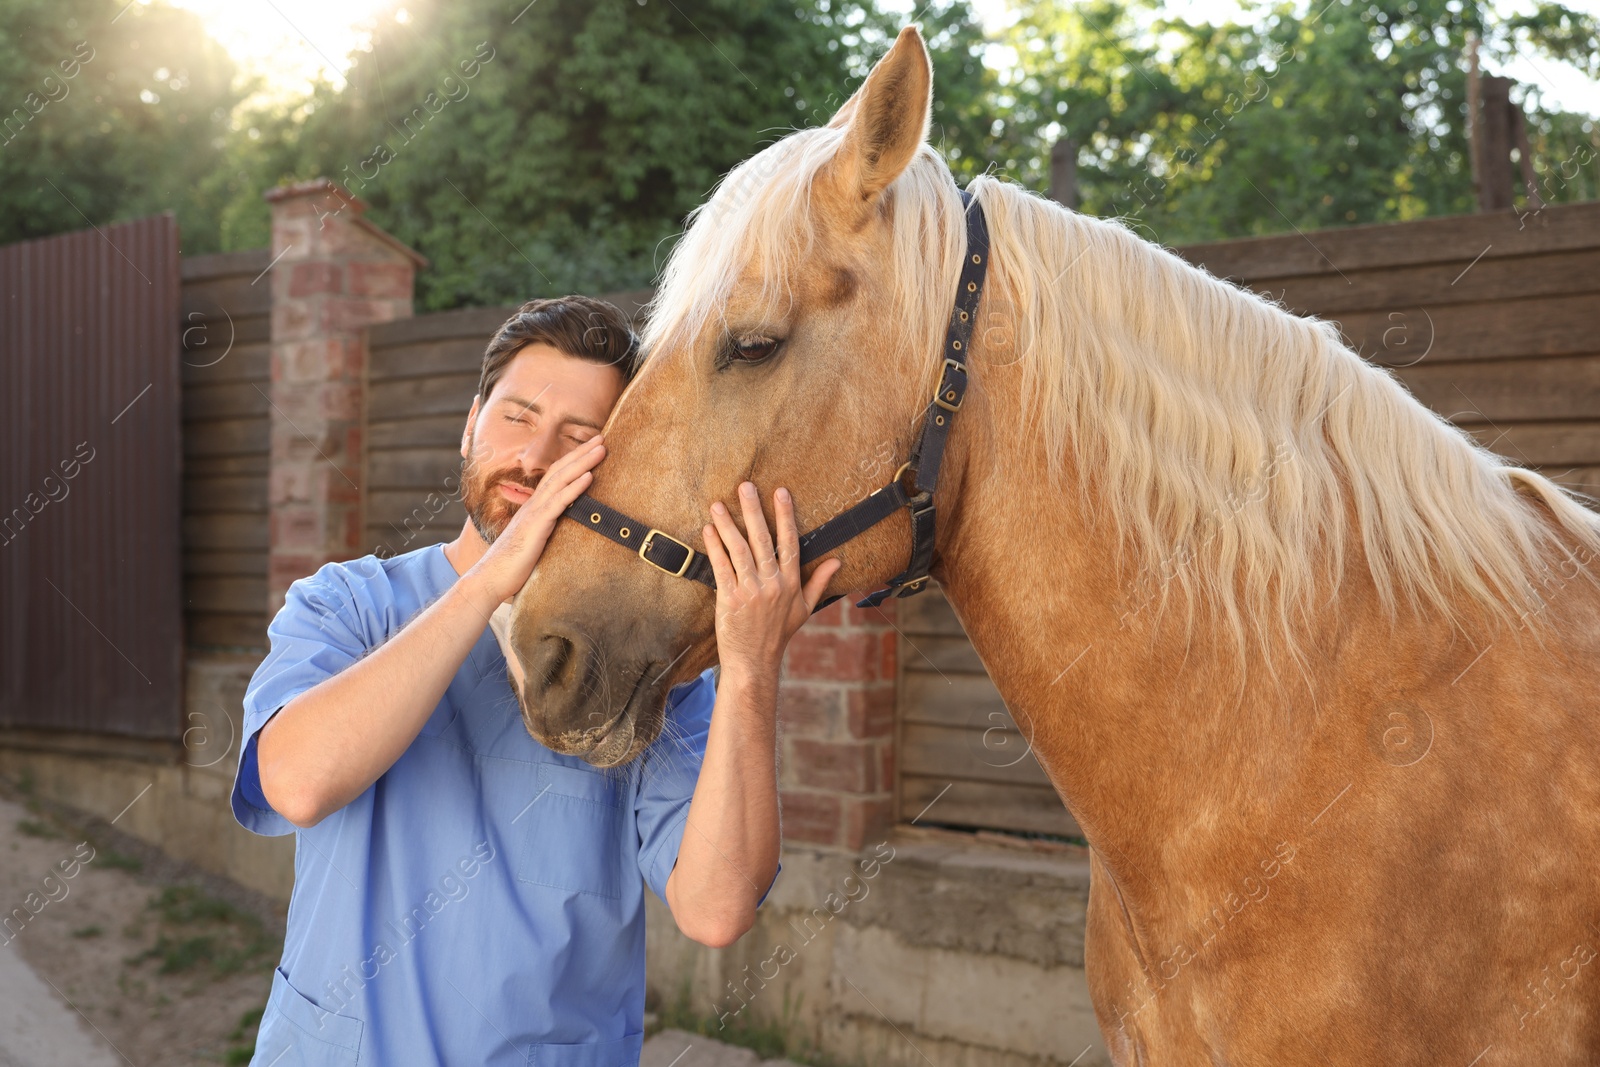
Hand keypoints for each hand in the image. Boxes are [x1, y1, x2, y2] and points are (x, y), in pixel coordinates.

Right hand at [465, 436, 605, 605]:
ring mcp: (534, 513)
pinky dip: (575, 487)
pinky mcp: (536, 527)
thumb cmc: (512, 565)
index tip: (591, 449)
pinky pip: (558, 503)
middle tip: (601, 437)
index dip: (573, 460)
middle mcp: (534, 505)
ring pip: (561, 480)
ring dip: (582, 462)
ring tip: (601, 449)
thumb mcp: (535, 543)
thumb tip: (563, 532)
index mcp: (535, 508)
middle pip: (560, 471)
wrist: (491, 578)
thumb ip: (547, 533)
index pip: (556, 476)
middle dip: (581, 453)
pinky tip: (589, 476)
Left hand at [703, 482, 840, 687]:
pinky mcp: (729, 598)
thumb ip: (820, 582)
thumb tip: (837, 561)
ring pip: (739, 550)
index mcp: (791, 582)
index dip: (785, 516)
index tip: (780, 492)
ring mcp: (750, 590)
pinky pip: (721, 566)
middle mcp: (773, 583)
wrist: (754, 662)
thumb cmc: (778, 634)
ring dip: (728, 524)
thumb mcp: (804, 608)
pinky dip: (714, 546)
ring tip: (718, 504)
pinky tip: (708, 530)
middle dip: (753, 510)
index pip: (790, 542)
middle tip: (745, 486)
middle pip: (763, 540)